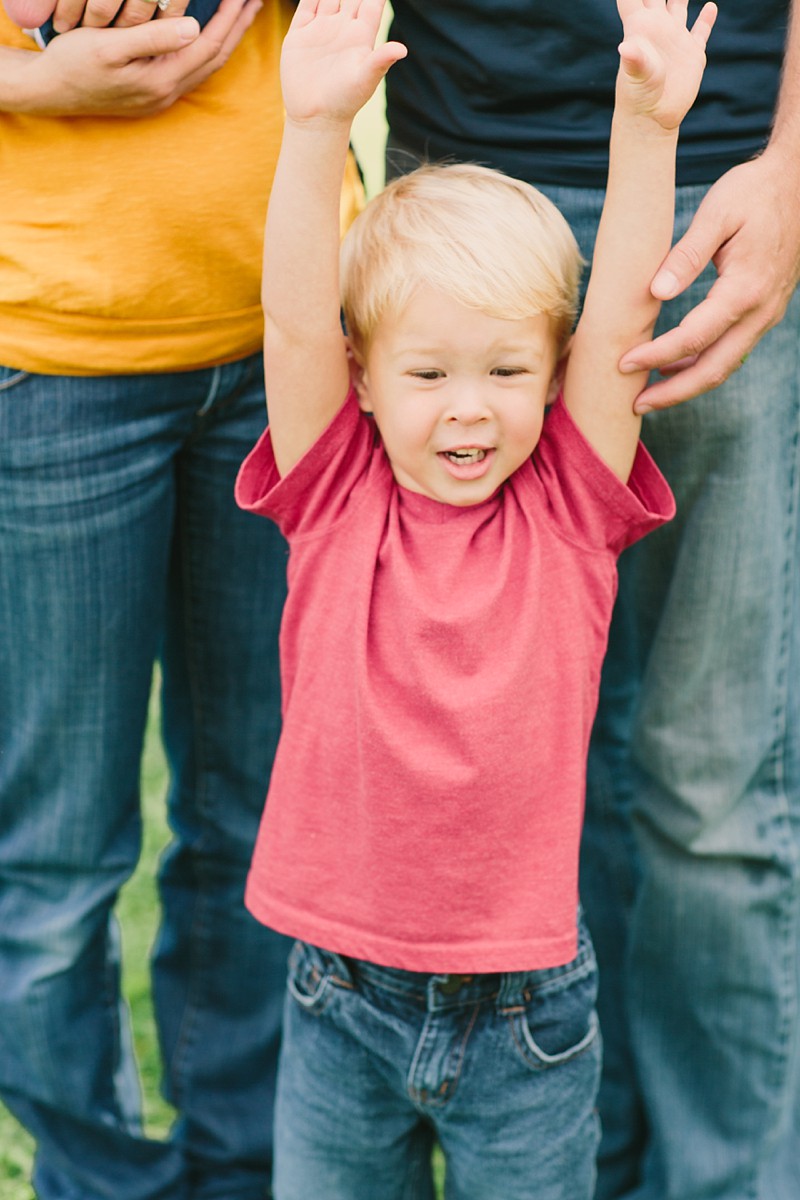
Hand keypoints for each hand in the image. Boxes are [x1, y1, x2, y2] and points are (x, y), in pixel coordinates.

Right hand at [20, 0, 258, 115]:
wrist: (50, 91)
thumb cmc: (74, 64)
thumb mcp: (110, 46)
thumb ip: (153, 38)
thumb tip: (193, 28)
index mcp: (162, 80)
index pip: (210, 46)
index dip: (231, 18)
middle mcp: (168, 93)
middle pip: (216, 58)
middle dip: (238, 28)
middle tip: (256, 1)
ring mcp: (161, 97)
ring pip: (206, 66)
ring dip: (226, 39)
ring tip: (240, 17)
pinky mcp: (152, 95)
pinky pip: (191, 70)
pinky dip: (207, 50)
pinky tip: (209, 37)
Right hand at [281, 0, 405, 127]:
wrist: (315, 117)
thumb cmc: (345, 102)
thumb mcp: (364, 80)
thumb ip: (380, 60)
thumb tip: (402, 50)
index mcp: (361, 35)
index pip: (372, 1)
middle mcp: (343, 28)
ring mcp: (322, 30)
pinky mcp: (300, 35)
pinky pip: (306, 4)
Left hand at [616, 0, 715, 129]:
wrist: (653, 118)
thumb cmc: (638, 97)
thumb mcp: (635, 76)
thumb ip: (633, 60)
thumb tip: (625, 48)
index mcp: (640, 26)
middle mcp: (657, 27)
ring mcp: (675, 38)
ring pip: (679, 4)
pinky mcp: (691, 53)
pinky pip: (700, 30)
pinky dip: (705, 19)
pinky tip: (709, 6)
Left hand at [623, 151, 799, 409]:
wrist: (798, 182)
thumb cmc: (754, 192)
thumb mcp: (717, 212)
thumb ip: (687, 254)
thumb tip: (657, 292)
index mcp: (746, 288)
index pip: (694, 337)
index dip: (657, 355)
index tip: (623, 362)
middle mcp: (760, 311)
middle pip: (713, 369)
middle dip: (672, 392)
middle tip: (634, 405)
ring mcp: (765, 315)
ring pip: (724, 366)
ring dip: (686, 385)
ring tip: (647, 394)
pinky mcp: (763, 313)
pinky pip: (731, 351)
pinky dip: (701, 366)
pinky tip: (672, 367)